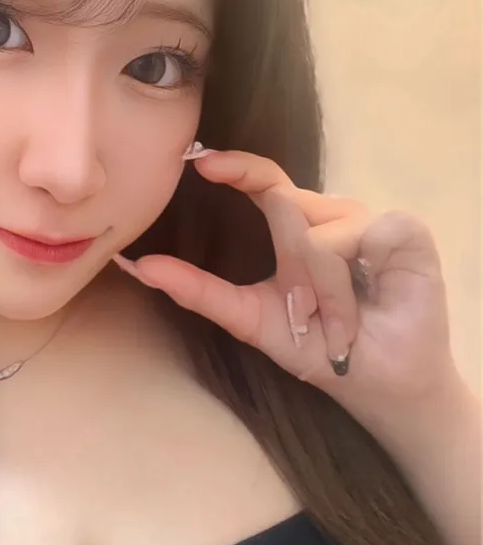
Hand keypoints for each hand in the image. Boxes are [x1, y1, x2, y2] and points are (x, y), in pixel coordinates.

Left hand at [113, 149, 461, 429]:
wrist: (374, 382)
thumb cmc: (318, 348)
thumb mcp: (249, 320)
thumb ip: (197, 291)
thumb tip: (139, 265)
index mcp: (296, 227)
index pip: (264, 181)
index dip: (235, 166)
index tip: (197, 162)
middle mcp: (331, 214)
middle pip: (287, 203)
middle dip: (292, 275)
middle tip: (306, 316)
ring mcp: (369, 219)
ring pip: (317, 229)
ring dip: (321, 289)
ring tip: (340, 323)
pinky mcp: (405, 230)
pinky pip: (358, 235)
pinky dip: (348, 283)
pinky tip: (366, 304)